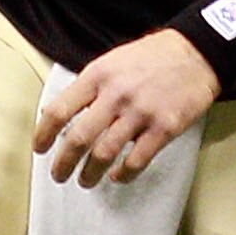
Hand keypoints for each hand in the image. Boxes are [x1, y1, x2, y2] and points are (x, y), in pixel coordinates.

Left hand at [34, 31, 219, 187]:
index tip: (39, 149)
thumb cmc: (152, 58)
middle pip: (78, 138)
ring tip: (86, 181)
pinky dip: (123, 174)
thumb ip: (91, 86)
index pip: (59, 109)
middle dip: (63, 163)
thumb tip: (66, 115)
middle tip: (58, 175)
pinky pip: (137, 160)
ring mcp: (141, 113)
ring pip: (104, 154)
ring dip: (90, 173)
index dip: (44, 134)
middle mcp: (116, 95)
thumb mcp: (112, 61)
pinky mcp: (164, 128)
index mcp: (98, 76)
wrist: (197, 53)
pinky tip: (118, 176)